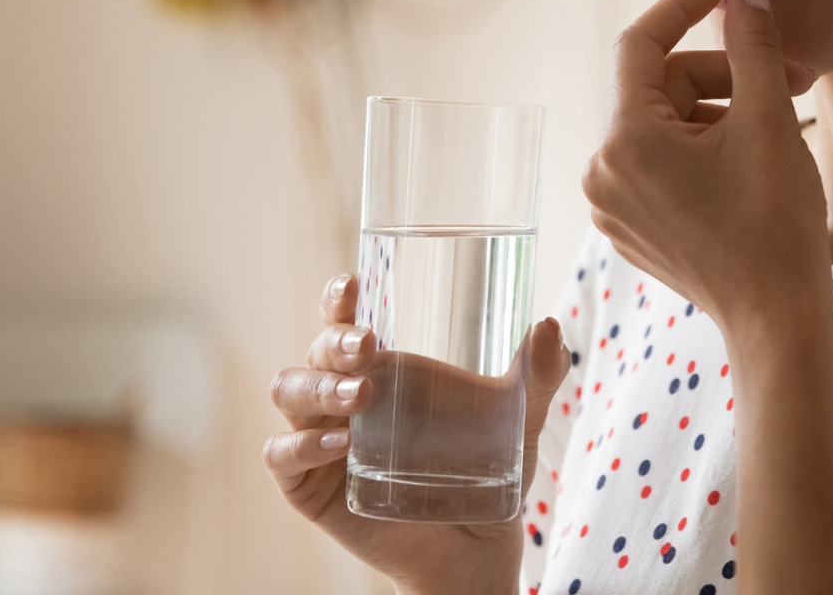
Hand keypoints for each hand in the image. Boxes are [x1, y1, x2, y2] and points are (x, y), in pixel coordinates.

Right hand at [263, 273, 571, 593]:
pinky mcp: (310, 487)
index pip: (346, 324)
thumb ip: (537, 377)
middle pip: (317, 352)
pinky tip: (338, 445)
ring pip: (290, 393)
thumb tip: (550, 325)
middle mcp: (344, 397)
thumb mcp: (518, 422)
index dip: (338, 300)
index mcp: (384, 370)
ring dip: (318, 388)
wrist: (477, 549)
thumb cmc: (488, 475)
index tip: (352, 283)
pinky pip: (282, 457)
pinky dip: (301, 446)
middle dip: (334, 341)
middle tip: (370, 346)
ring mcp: (321, 440)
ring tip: (359, 397)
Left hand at [582, 0, 830, 331]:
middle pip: (659, 89)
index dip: (684, 5)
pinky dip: (699, 151)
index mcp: (624, 141)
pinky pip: (658, 165)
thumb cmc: (774, 225)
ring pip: (661, 127)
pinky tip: (747, 166)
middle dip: (723, 76)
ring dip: (717, 114)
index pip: (640, 44)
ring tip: (776, 131)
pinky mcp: (630, 228)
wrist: (776, 320)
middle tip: (790, 78)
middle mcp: (602, 172)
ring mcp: (612, 205)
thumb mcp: (769, 121)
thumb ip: (752, 45)